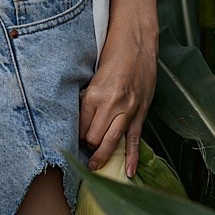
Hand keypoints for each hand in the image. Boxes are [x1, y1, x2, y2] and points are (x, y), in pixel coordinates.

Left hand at [79, 11, 157, 176]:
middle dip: (88, 145)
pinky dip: (133, 158)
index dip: (75, 135)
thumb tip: (77, 117)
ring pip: (113, 142)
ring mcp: (128, 110)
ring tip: (95, 167)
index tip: (72, 138)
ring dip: (103, 156)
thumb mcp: (92, 74)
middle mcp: (111, 105)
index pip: (81, 127)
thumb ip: (87, 96)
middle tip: (83, 146)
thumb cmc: (112, 53)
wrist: (138, 41)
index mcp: (95, 94)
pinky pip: (135, 139)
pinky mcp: (141, 112)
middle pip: (94, 138)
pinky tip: (130, 173)